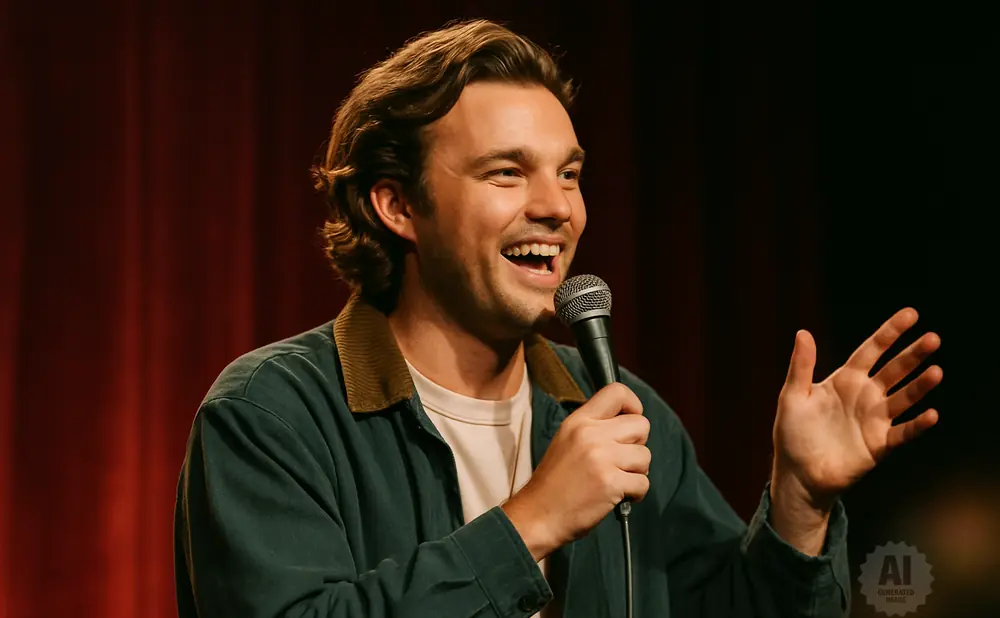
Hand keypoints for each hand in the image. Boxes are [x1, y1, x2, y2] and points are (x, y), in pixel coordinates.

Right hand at [501, 383, 650, 560]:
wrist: (538, 516)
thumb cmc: (554, 483)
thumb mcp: (566, 441)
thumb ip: (594, 428)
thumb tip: (628, 425)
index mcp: (579, 421)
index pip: (616, 391)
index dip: (633, 406)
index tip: (628, 425)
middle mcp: (591, 434)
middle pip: (642, 425)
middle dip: (638, 445)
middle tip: (621, 460)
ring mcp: (602, 458)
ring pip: (646, 456)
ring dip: (637, 472)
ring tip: (617, 480)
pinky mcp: (611, 482)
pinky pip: (644, 483)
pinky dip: (636, 493)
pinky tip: (618, 496)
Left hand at [772, 307, 942, 508]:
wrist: (797, 473)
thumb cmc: (792, 432)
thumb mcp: (792, 395)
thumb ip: (801, 365)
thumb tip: (803, 332)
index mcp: (845, 380)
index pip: (872, 350)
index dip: (890, 332)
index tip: (910, 314)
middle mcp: (865, 396)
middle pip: (894, 370)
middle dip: (913, 355)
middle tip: (932, 339)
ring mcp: (875, 419)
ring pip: (904, 398)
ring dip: (920, 386)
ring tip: (936, 372)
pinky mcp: (880, 444)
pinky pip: (903, 432)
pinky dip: (917, 424)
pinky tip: (931, 414)